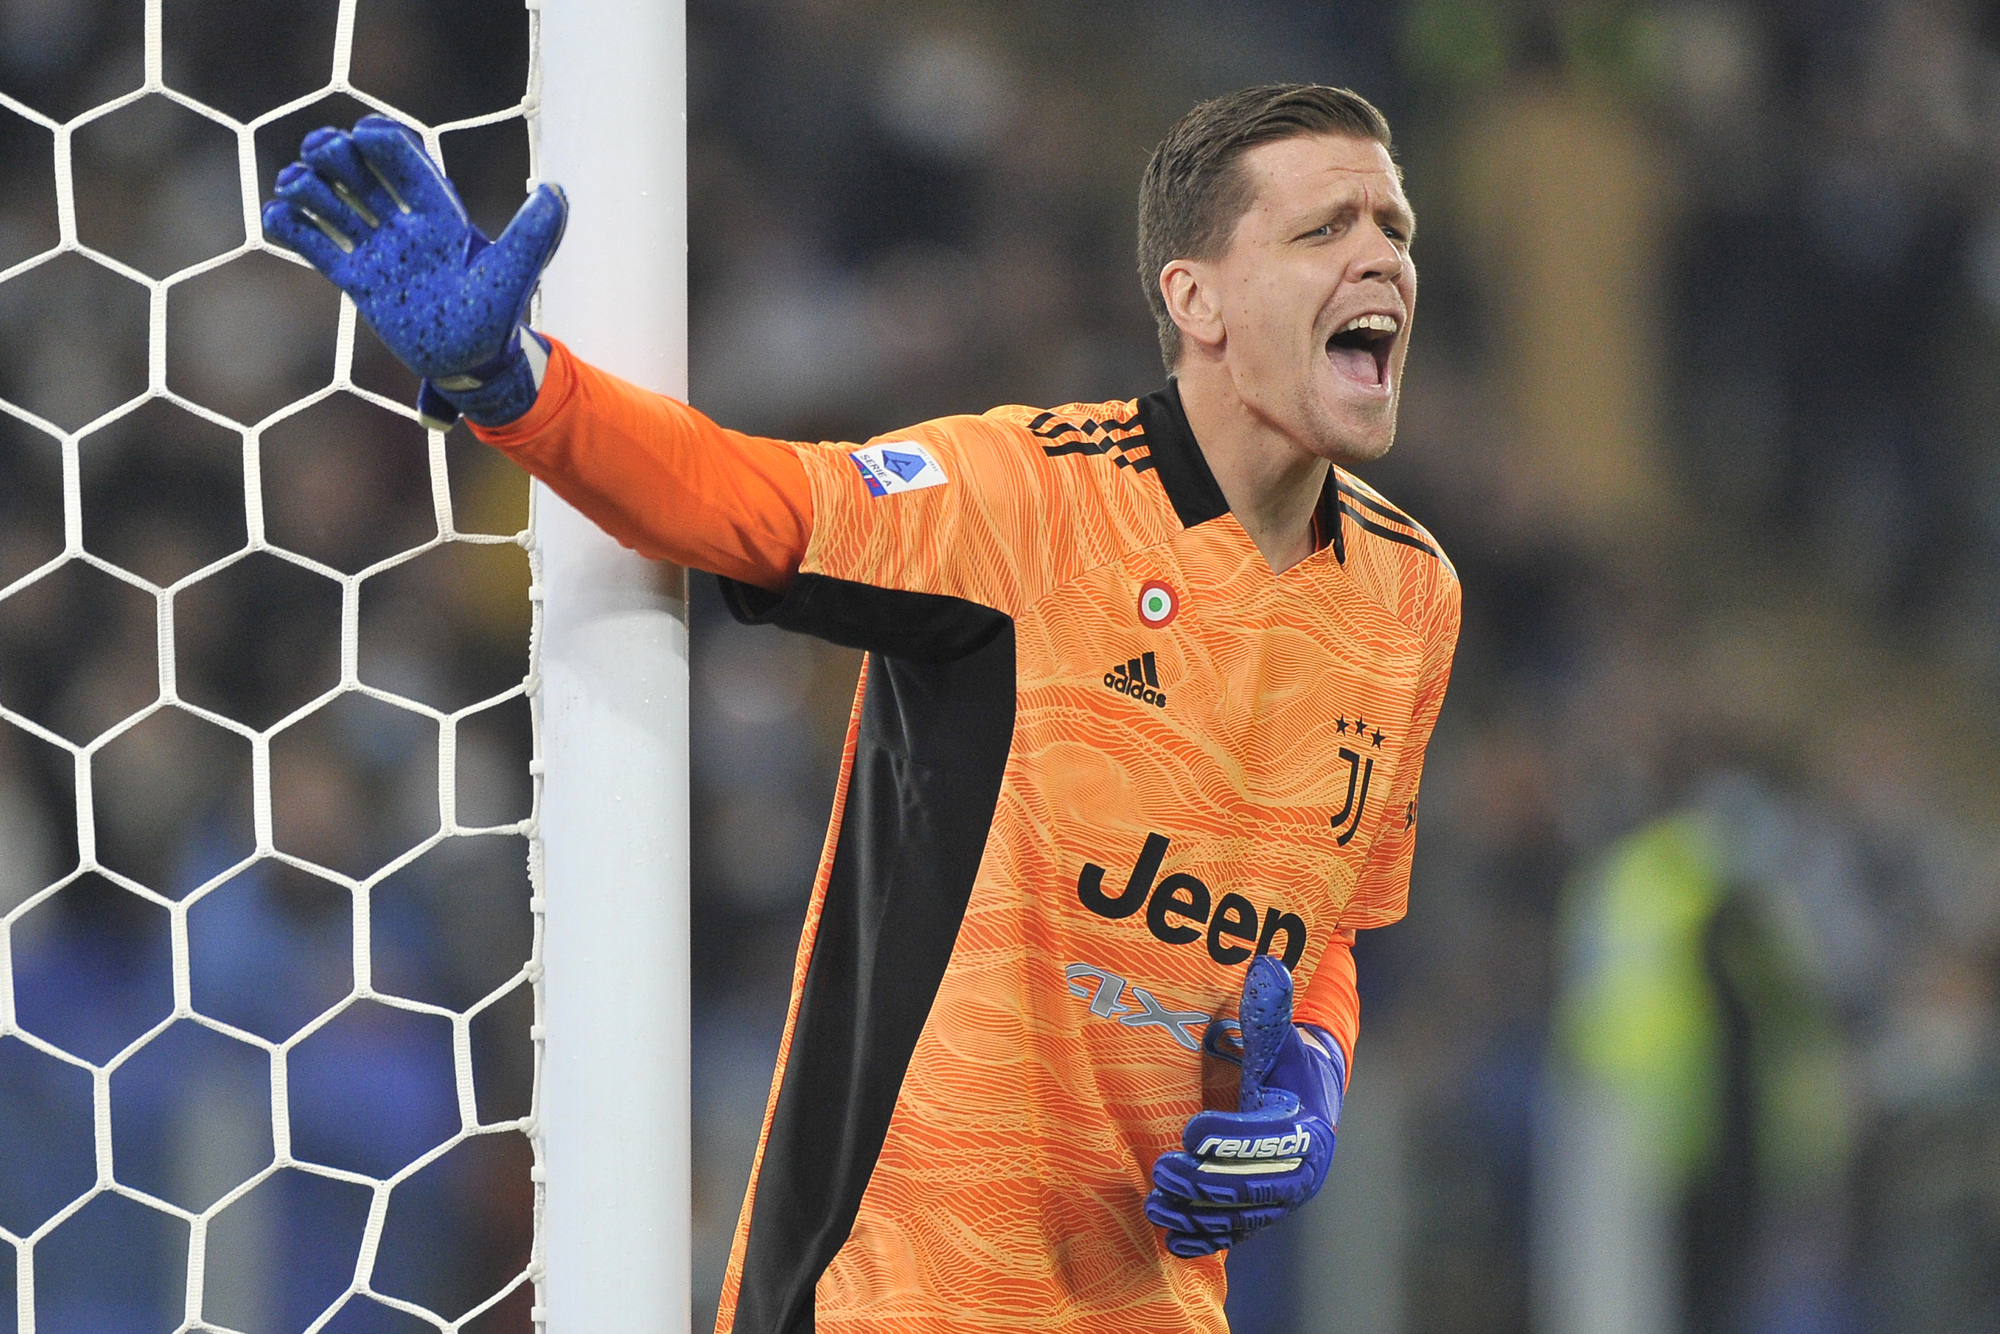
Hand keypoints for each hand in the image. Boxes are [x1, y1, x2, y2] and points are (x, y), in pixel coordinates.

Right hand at [259, 115, 566, 427]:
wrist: (471, 366)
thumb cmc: (496, 318)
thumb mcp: (514, 273)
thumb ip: (534, 234)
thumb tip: (554, 191)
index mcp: (440, 216)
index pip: (407, 164)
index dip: (384, 142)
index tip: (364, 132)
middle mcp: (406, 227)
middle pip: (363, 174)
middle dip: (337, 154)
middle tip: (320, 150)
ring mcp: (379, 253)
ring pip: (335, 205)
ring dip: (310, 186)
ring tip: (294, 185)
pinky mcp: (358, 282)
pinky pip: (318, 247)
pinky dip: (293, 228)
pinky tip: (278, 217)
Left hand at [1145, 955, 1341, 1257]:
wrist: (1305, 1103)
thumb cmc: (1286, 1066)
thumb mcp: (1281, 1038)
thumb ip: (1270, 1010)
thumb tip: (1268, 964)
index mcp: (1309, 1130)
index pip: (1269, 1141)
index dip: (1231, 1138)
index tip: (1191, 1131)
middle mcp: (1301, 1174)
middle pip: (1252, 1188)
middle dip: (1205, 1182)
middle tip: (1162, 1170)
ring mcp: (1280, 1202)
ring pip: (1239, 1218)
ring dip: (1195, 1215)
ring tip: (1154, 1203)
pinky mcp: (1260, 1217)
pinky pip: (1233, 1235)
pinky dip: (1204, 1239)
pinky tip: (1172, 1238)